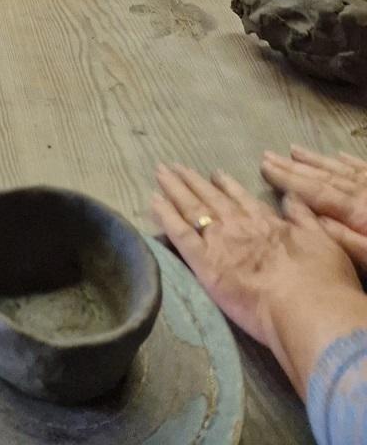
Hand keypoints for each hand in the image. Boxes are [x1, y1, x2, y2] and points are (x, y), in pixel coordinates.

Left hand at [152, 163, 361, 366]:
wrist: (305, 306)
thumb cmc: (320, 281)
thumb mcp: (321, 240)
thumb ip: (303, 218)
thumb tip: (292, 198)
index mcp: (266, 222)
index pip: (240, 199)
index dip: (226, 185)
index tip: (214, 174)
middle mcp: (238, 225)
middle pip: (210, 197)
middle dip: (192, 181)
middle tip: (175, 167)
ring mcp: (218, 241)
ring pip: (191, 208)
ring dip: (174, 188)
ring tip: (161, 173)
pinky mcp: (203, 262)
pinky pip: (178, 233)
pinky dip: (164, 214)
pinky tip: (153, 200)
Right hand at [263, 146, 366, 268]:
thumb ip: (342, 239)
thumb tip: (306, 216)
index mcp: (356, 213)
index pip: (315, 192)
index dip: (288, 180)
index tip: (263, 167)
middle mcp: (361, 194)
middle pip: (323, 177)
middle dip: (293, 167)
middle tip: (267, 154)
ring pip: (340, 170)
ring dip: (315, 160)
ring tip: (293, 149)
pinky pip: (364, 169)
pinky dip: (349, 162)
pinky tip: (338, 154)